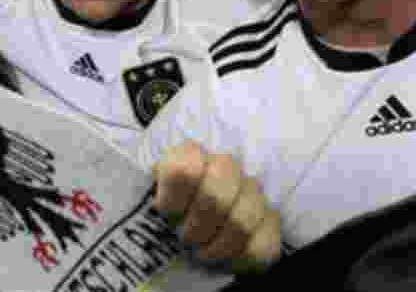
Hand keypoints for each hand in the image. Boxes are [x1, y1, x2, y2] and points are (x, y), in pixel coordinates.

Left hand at [152, 141, 279, 273]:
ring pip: (241, 222)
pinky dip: (240, 260)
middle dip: (195, 229)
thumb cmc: (166, 209)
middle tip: (184, 240)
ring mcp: (252, 190)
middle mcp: (224, 166)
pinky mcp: (270, 219)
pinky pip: (263, 245)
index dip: (172, 202)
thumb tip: (146, 203)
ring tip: (202, 252)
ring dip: (216, 247)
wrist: (190, 221)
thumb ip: (145, 191)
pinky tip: (225, 259)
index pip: (182, 171)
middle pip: (215, 198)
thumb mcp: (147, 195)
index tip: (164, 216)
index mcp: (189, 155)